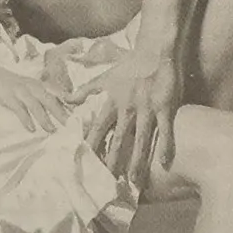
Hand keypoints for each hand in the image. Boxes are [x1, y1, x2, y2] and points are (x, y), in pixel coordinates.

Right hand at [0, 66, 70, 135]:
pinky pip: (19, 109)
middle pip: (49, 99)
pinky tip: (31, 129)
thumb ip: (44, 96)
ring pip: (35, 105)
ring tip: (51, 130)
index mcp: (40, 85)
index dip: (67, 103)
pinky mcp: (9, 97)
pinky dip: (26, 119)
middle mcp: (32, 87)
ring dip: (44, 118)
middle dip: (59, 112)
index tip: (76, 114)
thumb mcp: (31, 87)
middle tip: (68, 125)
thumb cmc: (15, 85)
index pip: (57, 93)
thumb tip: (61, 110)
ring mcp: (21, 91)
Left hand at [76, 48, 183, 191]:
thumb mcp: (104, 76)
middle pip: (118, 139)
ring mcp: (147, 109)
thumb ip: (85, 90)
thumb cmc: (129, 65)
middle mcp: (128, 108)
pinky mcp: (165, 108)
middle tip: (108, 180)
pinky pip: (166, 131)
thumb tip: (66, 99)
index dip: (92, 145)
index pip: (98, 128)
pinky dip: (166, 147)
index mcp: (112, 102)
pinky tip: (164, 164)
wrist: (155, 51)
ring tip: (133, 181)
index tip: (86, 162)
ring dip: (137, 161)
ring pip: (141, 140)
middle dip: (113, 160)